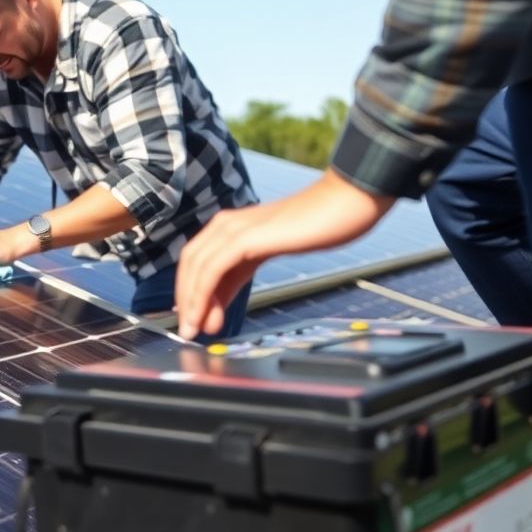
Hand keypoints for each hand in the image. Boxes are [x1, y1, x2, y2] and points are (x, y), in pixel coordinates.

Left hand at [175, 169, 395, 340]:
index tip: (191, 318)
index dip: (189, 290)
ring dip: (191, 301)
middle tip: (188, 330)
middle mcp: (227, 223)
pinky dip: (203, 294)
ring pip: (197, 266)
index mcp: (231, 226)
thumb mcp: (268, 253)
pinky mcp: (246, 236)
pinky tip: (207, 315)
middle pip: (190, 262)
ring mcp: (235, 227)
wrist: (346, 202)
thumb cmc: (316, 226)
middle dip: (186, 298)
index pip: (197, 259)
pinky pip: (213, 268)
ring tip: (194, 329)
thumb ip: (240, 274)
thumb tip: (217, 304)